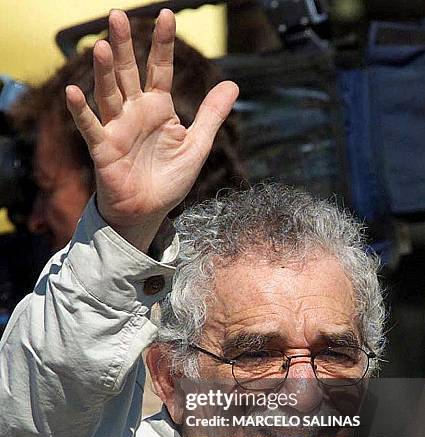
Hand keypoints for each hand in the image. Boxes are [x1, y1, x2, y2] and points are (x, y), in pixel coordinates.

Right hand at [66, 9, 238, 251]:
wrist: (149, 212)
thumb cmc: (169, 180)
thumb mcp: (197, 146)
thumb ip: (210, 115)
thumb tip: (233, 85)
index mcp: (158, 108)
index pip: (159, 69)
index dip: (163, 44)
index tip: (166, 16)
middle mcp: (135, 112)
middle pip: (128, 73)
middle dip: (125, 46)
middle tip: (117, 15)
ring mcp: (117, 128)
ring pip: (109, 94)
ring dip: (105, 72)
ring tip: (104, 47)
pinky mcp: (104, 149)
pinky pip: (91, 127)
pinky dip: (82, 111)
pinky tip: (74, 92)